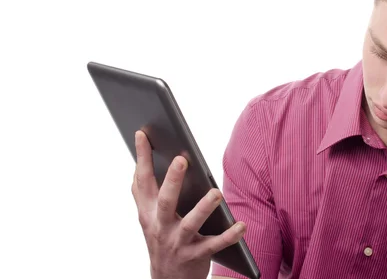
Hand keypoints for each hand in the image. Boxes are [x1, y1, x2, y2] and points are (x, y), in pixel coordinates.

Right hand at [132, 131, 246, 278]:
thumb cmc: (162, 236)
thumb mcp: (147, 215)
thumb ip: (144, 189)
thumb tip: (143, 151)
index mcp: (148, 212)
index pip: (143, 181)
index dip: (142, 157)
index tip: (143, 133)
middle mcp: (160, 226)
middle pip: (165, 201)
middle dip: (172, 181)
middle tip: (181, 159)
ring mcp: (177, 242)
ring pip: (190, 224)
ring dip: (203, 208)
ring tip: (215, 192)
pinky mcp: (195, 256)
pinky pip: (214, 245)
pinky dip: (229, 235)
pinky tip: (241, 225)